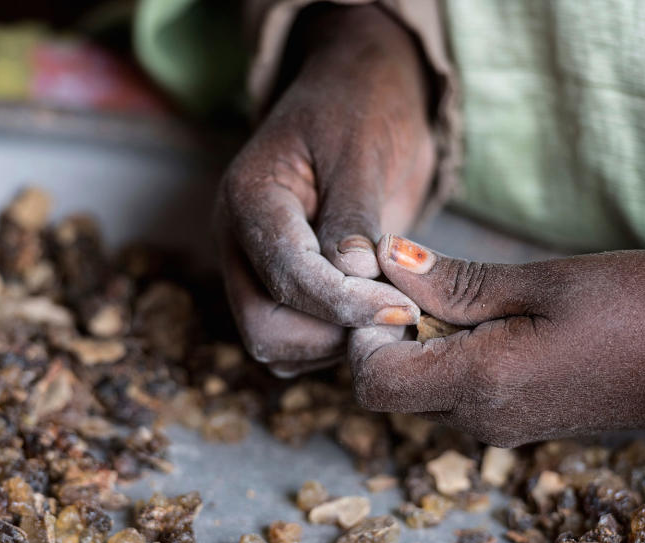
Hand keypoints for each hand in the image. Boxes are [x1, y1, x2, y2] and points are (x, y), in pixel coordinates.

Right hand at [217, 5, 434, 376]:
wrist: (359, 94)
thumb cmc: (362, 108)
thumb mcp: (362, 150)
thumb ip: (353, 216)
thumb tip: (354, 275)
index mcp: (250, 199)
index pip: (286, 275)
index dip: (345, 302)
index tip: (405, 307)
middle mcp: (240, 242)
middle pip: (265, 327)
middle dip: (333, 332)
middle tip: (397, 313)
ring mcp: (256, 269)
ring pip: (276, 345)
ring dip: (334, 344)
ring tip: (390, 309)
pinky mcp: (280, 289)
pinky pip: (295, 344)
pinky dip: (333, 344)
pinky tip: (373, 314)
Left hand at [351, 235, 644, 445]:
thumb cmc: (644, 307)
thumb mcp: (542, 281)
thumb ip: (455, 282)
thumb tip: (384, 260)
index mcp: (482, 386)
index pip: (372, 379)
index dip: (363, 328)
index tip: (385, 276)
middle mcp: (483, 420)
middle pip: (390, 387)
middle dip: (385, 331)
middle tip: (413, 272)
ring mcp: (503, 428)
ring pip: (422, 390)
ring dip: (419, 340)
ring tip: (451, 287)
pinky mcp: (521, 421)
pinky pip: (457, 394)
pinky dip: (449, 354)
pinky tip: (482, 313)